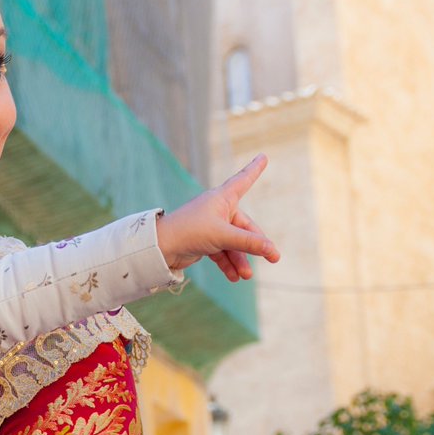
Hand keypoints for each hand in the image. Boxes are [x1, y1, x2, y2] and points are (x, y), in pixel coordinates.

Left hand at [157, 154, 279, 279]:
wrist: (160, 247)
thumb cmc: (190, 232)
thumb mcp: (223, 236)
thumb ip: (249, 243)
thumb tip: (272, 251)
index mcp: (222, 198)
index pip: (243, 180)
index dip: (254, 169)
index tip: (263, 156)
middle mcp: (217, 209)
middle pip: (244, 226)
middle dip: (254, 245)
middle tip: (273, 258)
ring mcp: (211, 226)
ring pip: (233, 243)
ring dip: (240, 259)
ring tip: (245, 276)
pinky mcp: (204, 241)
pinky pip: (221, 252)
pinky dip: (227, 263)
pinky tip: (233, 277)